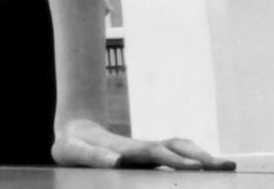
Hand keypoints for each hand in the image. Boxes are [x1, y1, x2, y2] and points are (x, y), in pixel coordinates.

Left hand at [52, 118, 234, 170]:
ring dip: (202, 156)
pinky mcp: (147, 155)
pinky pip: (175, 154)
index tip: (195, 167)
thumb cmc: (70, 144)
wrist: (72, 129)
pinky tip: (209, 168)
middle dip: (200, 156)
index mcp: (124, 149)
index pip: (154, 154)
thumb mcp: (72, 151)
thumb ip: (92, 157)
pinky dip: (194, 158)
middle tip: (226, 167)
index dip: (174, 159)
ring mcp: (146, 150)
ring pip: (179, 148)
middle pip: (174, 147)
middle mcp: (140, 148)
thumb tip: (118, 161)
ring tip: (227, 167)